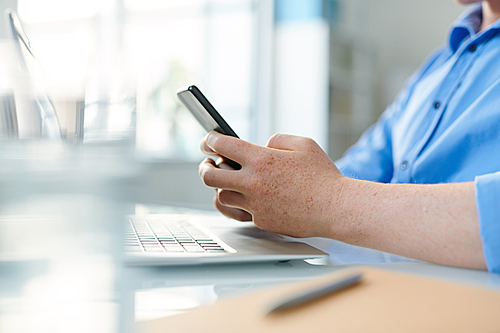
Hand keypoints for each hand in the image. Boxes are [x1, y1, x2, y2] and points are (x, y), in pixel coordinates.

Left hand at [199, 132, 344, 237]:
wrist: (336, 207)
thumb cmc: (323, 176)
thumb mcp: (303, 144)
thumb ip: (276, 140)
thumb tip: (262, 145)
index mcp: (261, 159)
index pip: (222, 145)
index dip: (210, 140)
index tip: (208, 141)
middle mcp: (254, 182)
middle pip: (210, 176)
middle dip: (204, 168)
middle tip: (207, 164)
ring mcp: (256, 204)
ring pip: (221, 197)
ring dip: (220, 188)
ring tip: (224, 183)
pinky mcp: (262, 221)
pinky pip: (241, 213)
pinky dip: (239, 205)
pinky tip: (242, 198)